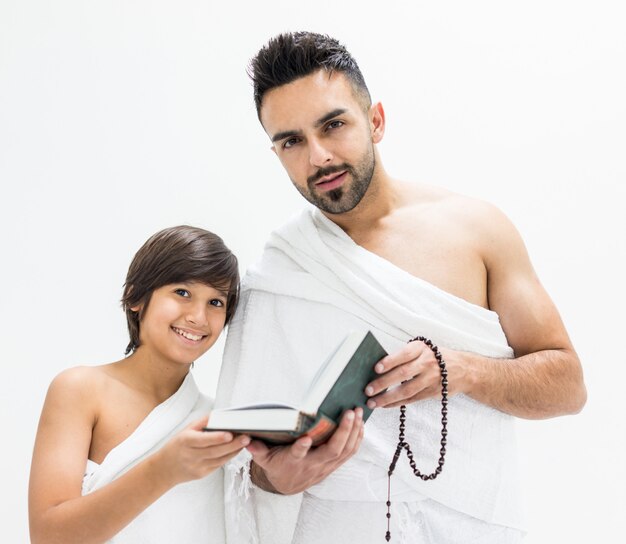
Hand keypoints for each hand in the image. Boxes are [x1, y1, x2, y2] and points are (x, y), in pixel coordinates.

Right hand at [153, 416, 249, 486]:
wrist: (164, 469)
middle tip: (246, 437)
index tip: (230, 434)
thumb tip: (221, 415)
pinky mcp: (202, 474)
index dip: (217, 438)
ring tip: (245, 441)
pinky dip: (229, 456)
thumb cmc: (177, 445)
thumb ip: (204, 421)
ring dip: (234, 450)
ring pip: (219, 460)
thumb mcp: (186, 429)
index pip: (203, 440)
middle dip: (233, 444)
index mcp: (186, 442)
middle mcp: (191, 456)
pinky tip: (237, 449)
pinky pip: (218, 465)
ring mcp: (197, 467)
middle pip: (215, 451)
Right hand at [246, 408, 363, 494]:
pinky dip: (357, 439)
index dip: (301, 448)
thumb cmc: (277, 466)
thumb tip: (247, 441)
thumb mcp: (264, 459)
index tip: (305, 438)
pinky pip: (349, 453)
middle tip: (349, 412)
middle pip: (332, 450)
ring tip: (358, 412)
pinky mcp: (334, 465)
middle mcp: (312, 465)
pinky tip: (361, 424)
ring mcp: (326, 466)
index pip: (297, 455)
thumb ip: (258, 450)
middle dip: (343, 431)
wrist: (288, 485)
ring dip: (354, 432)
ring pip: (345, 451)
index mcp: (293, 462)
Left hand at [365, 341, 463, 407]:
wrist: (464, 369)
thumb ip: (404, 355)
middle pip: (403, 374)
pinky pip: (412, 399)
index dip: (390, 361)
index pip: (403, 355)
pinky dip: (397, 403)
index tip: (375, 368)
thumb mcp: (422, 349)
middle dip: (384, 383)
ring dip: (387, 398)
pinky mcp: (432, 392)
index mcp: (421, 349)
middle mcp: (427, 363)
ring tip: (372, 402)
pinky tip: (384, 405)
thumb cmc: (434, 356)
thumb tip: (378, 367)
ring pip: (407, 390)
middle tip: (368, 389)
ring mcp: (431, 379)